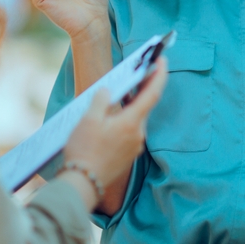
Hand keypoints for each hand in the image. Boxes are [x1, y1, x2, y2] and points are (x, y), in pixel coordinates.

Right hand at [60, 57, 167, 209]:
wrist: (82, 183)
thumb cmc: (84, 150)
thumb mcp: (88, 119)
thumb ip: (101, 100)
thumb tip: (108, 92)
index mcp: (132, 122)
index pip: (152, 94)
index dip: (159, 75)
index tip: (162, 60)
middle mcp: (138, 134)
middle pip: (145, 105)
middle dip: (143, 87)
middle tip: (139, 70)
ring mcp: (134, 146)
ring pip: (136, 118)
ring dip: (132, 104)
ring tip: (122, 91)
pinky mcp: (127, 155)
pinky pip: (130, 130)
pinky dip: (125, 118)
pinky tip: (112, 116)